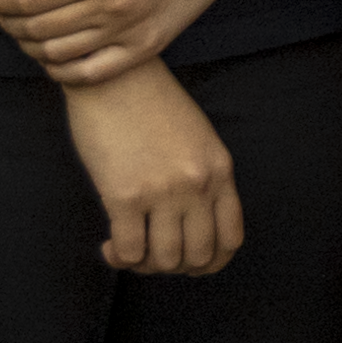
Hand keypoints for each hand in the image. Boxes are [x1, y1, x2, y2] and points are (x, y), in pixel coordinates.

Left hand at [0, 0, 245, 85]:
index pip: (29, 0)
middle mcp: (111, 8)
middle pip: (39, 29)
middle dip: (10, 21)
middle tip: (0, 11)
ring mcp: (129, 33)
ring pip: (59, 54)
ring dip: (31, 46)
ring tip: (23, 30)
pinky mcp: (145, 48)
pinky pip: (92, 73)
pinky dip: (63, 71)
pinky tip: (52, 58)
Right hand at [68, 66, 244, 277]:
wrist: (113, 76)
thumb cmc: (151, 104)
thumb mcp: (197, 138)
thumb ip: (202, 178)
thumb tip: (191, 227)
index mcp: (220, 169)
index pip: (231, 239)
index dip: (210, 262)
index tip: (187, 259)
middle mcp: (197, 184)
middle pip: (198, 257)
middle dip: (174, 267)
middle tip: (153, 254)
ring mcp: (163, 191)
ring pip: (164, 261)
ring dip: (145, 265)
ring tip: (130, 250)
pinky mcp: (125, 195)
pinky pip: (130, 252)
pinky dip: (120, 258)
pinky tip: (111, 245)